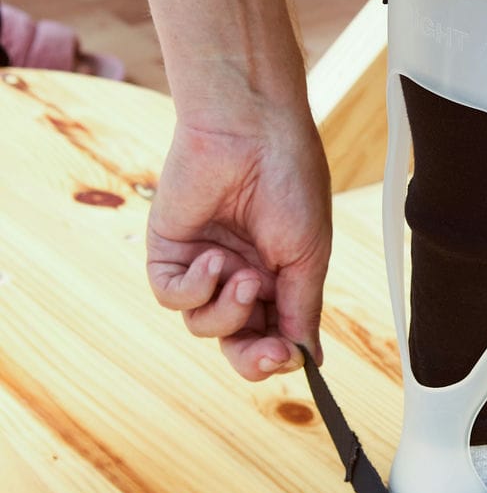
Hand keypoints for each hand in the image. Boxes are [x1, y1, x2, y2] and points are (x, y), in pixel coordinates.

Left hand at [146, 105, 331, 380]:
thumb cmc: (292, 183)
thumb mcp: (308, 257)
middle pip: (237, 342)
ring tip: (245, 276)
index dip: (280, 356)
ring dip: (227, 309)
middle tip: (272, 351)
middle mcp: (239, 277)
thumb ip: (302, 310)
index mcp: (278, 279)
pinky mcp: (169, 251)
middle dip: (253, 355)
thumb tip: (310, 360)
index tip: (291, 355)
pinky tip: (215, 259)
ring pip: (204, 325)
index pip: (274, 336)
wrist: (253, 132)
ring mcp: (203, 266)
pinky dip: (195, 287)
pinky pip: (173, 296)